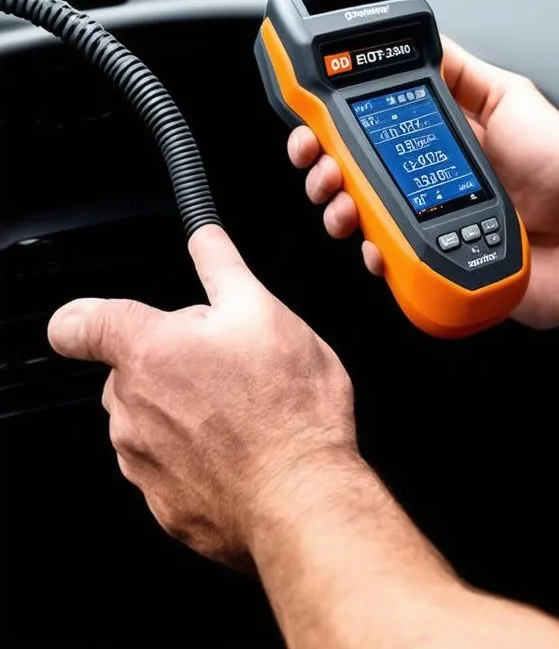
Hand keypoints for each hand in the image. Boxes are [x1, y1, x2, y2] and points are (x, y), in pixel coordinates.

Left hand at [46, 225, 356, 567]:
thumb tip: (204, 235)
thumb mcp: (266, 312)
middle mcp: (131, 407)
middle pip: (131, 370)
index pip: (78, 324)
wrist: (301, 494)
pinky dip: (194, 455)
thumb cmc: (289, 406)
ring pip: (148, 418)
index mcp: (150, 351)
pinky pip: (165, 465)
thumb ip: (222, 267)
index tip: (103, 320)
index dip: (85, 317)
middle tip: (231, 365)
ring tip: (244, 411)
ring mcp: (141, 460)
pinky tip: (240, 449)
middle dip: (172, 361)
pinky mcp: (160, 501)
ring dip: (183, 408)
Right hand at [288, 38, 558, 328]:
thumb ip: (463, 72)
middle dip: (323, 166)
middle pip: (352, 172)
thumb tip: (425, 40)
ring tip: (344, 204)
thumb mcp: (511, 98)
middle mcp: (425, 178)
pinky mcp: (433, 261)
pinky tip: (376, 244)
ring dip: (337, 208)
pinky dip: (371, 253)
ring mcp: (426, 221)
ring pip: (359, 216)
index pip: (371, 125)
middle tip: (320, 164)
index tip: (315, 120)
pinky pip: (387, 259)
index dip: (335, 123)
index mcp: (441, 135)